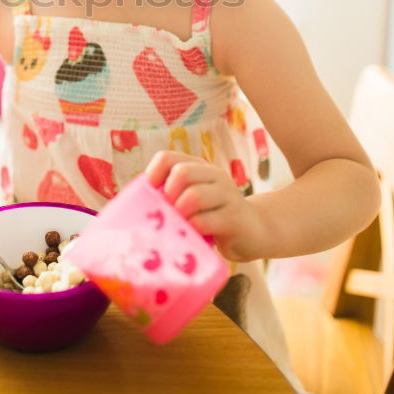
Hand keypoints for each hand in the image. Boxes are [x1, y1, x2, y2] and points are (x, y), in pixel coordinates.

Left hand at [145, 151, 266, 262]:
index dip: (153, 174)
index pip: (167, 157)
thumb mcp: (194, 202)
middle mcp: (214, 175)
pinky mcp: (235, 217)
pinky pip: (205, 221)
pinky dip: (193, 230)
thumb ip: (173, 197)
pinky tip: (196, 236)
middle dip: (168, 195)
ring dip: (181, 214)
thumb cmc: (214, 218)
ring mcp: (227, 194)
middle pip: (181, 173)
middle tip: (171, 213)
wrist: (256, 232)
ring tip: (183, 226)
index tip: (152, 194)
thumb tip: (137, 206)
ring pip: (193, 196)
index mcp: (200, 168)